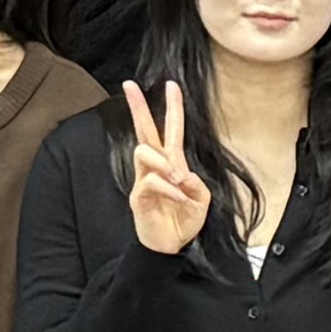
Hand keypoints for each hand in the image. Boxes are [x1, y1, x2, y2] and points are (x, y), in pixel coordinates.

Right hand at [116, 79, 211, 255]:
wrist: (168, 247)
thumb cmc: (183, 221)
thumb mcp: (201, 200)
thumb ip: (197, 183)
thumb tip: (182, 173)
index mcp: (171, 164)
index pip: (169, 130)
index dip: (172, 108)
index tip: (171, 84)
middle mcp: (154, 168)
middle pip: (143, 131)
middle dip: (137, 107)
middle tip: (129, 84)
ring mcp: (144, 180)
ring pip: (144, 151)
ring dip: (164, 162)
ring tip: (178, 179)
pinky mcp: (138, 196)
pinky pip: (151, 181)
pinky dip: (169, 188)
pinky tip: (178, 199)